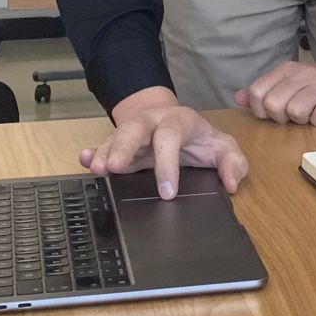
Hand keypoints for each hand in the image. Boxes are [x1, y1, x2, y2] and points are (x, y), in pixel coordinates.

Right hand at [79, 85, 247, 197]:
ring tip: (96, 170)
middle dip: (123, 146)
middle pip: (135, 128)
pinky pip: (103, 144)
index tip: (167, 193)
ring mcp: (134, 131)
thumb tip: (232, 184)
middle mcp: (153, 122)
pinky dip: (91, 152)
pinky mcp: (120, 143)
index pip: (170, 137)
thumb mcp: (223, 147)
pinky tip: (83, 160)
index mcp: (180, 121)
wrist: (178, 123)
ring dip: (104, 152)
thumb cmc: (201, 139)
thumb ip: (233, 163)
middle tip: (113, 168)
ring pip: (116, 136)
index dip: (167, 164)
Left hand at [234, 53, 315, 125]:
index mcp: (286, 70)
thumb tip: (238, 98)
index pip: (257, 92)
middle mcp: (302, 73)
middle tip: (294, 115)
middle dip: (281, 117)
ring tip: (311, 113)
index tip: (275, 112)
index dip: (261, 110)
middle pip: (273, 105)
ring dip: (302, 120)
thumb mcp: (289, 82)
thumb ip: (263, 90)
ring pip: (295, 112)